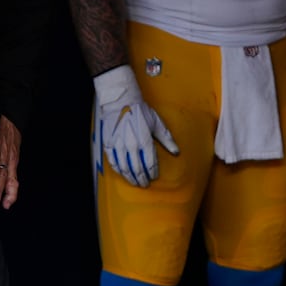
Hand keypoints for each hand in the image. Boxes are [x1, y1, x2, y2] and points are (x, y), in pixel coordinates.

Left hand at [0, 114, 20, 208]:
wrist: (11, 121)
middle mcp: (7, 155)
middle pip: (3, 173)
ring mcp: (12, 159)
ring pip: (10, 177)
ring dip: (6, 192)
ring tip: (2, 204)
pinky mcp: (14, 162)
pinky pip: (14, 179)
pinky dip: (12, 191)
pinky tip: (8, 202)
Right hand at [93, 65, 178, 188]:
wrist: (121, 101)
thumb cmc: (141, 111)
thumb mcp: (157, 123)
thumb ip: (167, 139)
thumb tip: (176, 152)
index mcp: (144, 140)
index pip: (150, 163)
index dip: (152, 172)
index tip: (154, 176)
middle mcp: (131, 145)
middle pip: (137, 169)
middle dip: (142, 178)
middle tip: (145, 184)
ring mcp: (118, 145)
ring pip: (124, 168)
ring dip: (131, 177)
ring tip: (135, 182)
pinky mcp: (109, 144)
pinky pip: (113, 162)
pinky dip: (118, 170)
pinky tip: (123, 173)